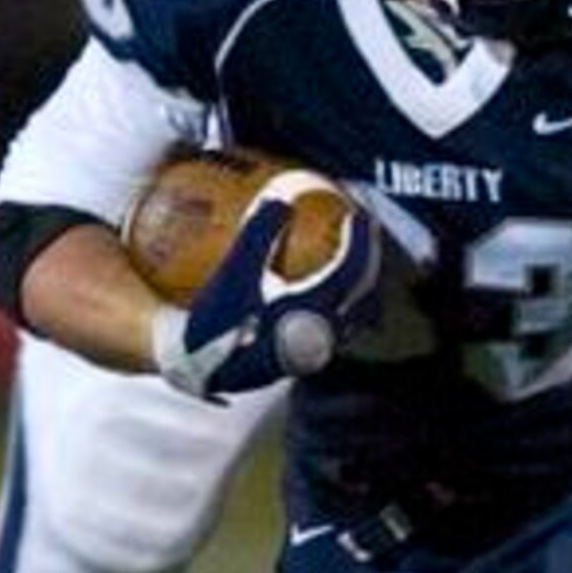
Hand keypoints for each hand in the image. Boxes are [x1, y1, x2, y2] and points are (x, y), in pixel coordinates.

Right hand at [153, 189, 378, 399]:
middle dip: (368, 260)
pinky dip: (344, 300)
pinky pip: (341, 323)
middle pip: (364, 292)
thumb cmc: (215, 326)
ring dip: (360, 284)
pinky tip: (326, 290)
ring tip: (353, 260)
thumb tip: (279, 201)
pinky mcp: (307, 356)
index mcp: (312, 312)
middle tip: (364, 233)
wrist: (203, 371)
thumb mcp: (233, 275)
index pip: (351, 271)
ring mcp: (319, 349)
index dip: (360, 240)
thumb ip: (258, 238)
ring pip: (357, 312)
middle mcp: (324, 334)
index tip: (360, 216)